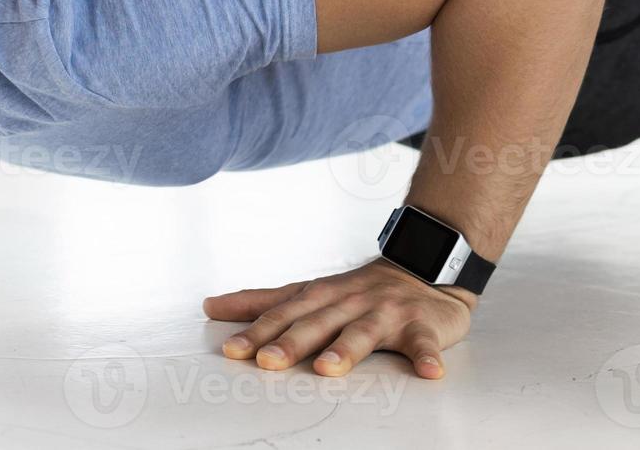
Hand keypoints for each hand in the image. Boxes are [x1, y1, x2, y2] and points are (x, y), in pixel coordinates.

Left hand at [202, 257, 475, 378]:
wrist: (421, 268)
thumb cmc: (357, 290)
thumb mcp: (307, 291)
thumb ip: (261, 301)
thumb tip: (211, 306)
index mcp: (318, 296)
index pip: (282, 315)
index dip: (256, 332)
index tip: (232, 350)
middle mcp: (348, 302)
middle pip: (316, 324)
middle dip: (290, 343)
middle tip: (267, 361)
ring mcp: (385, 313)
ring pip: (363, 332)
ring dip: (346, 350)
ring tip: (328, 368)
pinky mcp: (421, 325)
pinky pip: (424, 342)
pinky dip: (428, 355)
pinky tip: (429, 371)